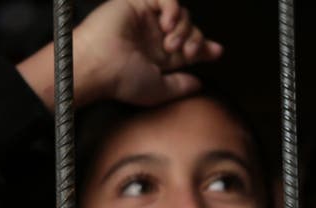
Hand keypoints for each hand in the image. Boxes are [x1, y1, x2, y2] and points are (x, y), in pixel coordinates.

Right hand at [17, 0, 221, 110]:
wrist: (98, 64)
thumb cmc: (121, 81)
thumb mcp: (158, 90)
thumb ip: (180, 87)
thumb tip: (200, 84)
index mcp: (158, 57)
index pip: (187, 47)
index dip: (205, 47)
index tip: (217, 52)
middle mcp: (153, 37)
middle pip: (189, 28)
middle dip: (196, 39)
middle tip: (188, 52)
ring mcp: (146, 20)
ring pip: (181, 13)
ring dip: (184, 27)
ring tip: (171, 43)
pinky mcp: (137, 4)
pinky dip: (173, 9)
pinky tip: (167, 25)